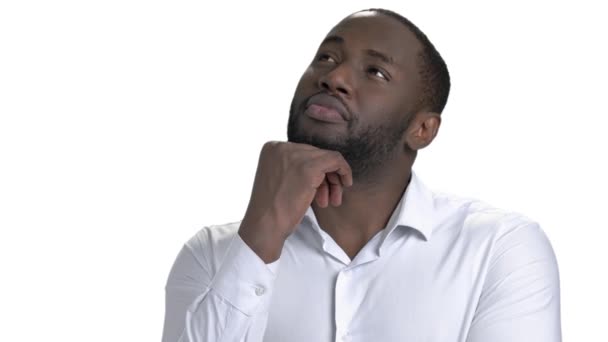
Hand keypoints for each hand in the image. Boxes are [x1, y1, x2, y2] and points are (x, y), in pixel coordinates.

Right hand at [238, 141, 352, 262]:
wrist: (265, 225)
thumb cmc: (272, 209)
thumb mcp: (279, 179)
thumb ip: (293, 167)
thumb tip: (321, 165)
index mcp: (272, 148)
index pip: (303, 153)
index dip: (314, 171)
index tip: (318, 189)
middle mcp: (281, 147)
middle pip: (315, 154)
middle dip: (325, 176)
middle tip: (328, 197)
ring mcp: (295, 156)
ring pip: (326, 158)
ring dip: (333, 179)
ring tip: (331, 200)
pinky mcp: (308, 167)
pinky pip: (335, 160)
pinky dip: (344, 171)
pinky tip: (346, 184)